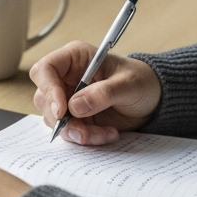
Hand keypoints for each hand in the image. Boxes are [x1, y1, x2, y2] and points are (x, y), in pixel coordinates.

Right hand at [30, 41, 161, 145]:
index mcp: (74, 58)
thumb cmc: (140, 81)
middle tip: (84, 132)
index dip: (48, 89)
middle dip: (63, 119)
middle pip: (44, 98)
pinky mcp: (75, 118)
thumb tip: (74, 107)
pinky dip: (86, 138)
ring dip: (77, 132)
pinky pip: (70, 132)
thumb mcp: (127, 84)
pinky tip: (108, 134)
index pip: (45, 70)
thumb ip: (102, 93)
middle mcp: (66, 78)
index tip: (61, 111)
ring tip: (105, 133)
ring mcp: (68, 99)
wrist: (151, 99)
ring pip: (55, 120)